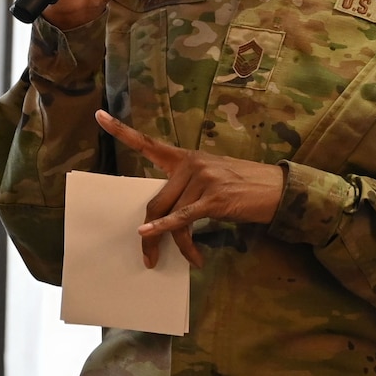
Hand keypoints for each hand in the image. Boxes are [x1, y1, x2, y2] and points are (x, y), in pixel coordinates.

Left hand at [96, 110, 283, 268]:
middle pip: (155, 200)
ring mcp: (201, 179)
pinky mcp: (213, 199)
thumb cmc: (243, 186)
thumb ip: (186, 188)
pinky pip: (182, 218)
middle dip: (148, 232)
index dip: (121, 129)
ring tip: (187, 260)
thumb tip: (164, 215)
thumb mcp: (211, 178)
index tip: (99, 115)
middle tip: (147, 255)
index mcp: (185, 157)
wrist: (277, 189)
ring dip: (174, 244)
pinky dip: (165, 230)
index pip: (148, 143)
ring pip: (170, 215)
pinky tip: (152, 237)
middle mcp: (190, 164)